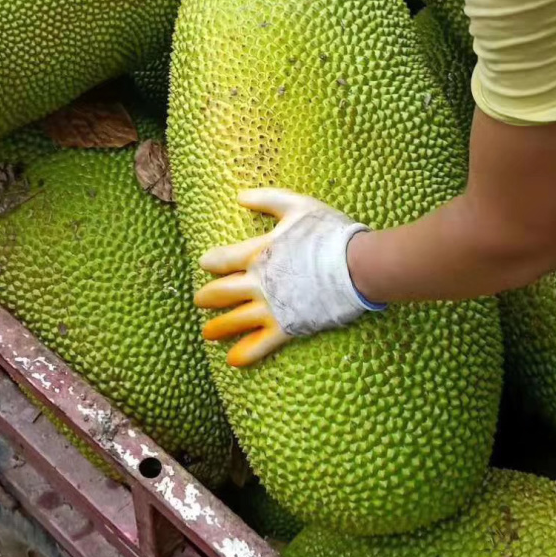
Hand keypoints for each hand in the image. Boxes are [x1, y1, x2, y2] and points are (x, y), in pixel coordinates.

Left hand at [195, 188, 384, 367]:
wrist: (356, 266)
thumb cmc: (330, 234)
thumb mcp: (298, 206)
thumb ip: (267, 199)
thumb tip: (240, 196)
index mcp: (259, 252)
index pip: (223, 259)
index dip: (211, 261)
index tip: (205, 264)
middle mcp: (258, 282)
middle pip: (222, 292)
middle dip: (208, 297)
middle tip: (199, 301)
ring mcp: (271, 306)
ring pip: (235, 320)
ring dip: (218, 327)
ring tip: (206, 333)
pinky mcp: (287, 326)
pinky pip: (260, 344)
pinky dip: (245, 353)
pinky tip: (232, 360)